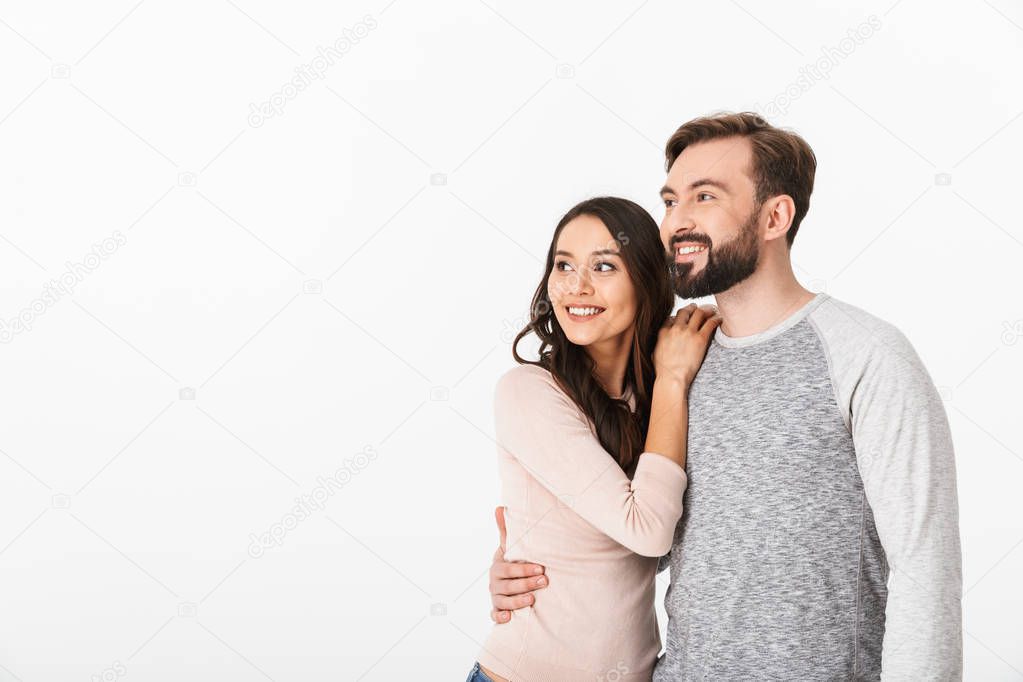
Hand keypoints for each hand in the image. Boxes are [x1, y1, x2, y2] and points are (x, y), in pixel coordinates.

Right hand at [489, 506, 546, 622]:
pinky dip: (500, 617)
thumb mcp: (510, 547)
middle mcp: (494, 582)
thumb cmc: (513, 562)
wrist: (511, 583)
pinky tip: (509, 618)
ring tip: (533, 600)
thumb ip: (506, 530)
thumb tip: (499, 507)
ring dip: (517, 601)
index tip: (541, 568)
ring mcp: (495, 597)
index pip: (508, 568)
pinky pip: (495, 616)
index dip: (523, 569)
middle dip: (526, 583)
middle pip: (507, 585)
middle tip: (544, 581)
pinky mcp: (497, 611)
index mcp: (498, 565)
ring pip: (503, 601)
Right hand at [653, 303, 721, 386]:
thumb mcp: (655, 352)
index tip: (684, 318)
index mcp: (664, 332)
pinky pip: (710, 323)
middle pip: (686, 311)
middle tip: (698, 309)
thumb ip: (660, 342)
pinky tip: (719, 319)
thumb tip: (663, 342)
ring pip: (699, 313)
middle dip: (693, 308)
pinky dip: (716, 318)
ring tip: (711, 310)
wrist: (672, 378)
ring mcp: (689, 332)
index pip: (672, 317)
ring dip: (706, 310)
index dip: (679, 316)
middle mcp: (676, 328)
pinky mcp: (700, 339)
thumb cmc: (664, 370)